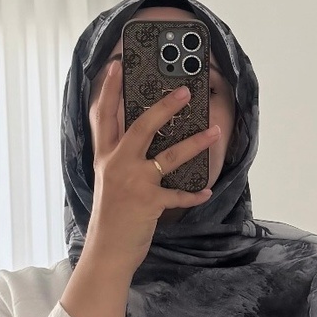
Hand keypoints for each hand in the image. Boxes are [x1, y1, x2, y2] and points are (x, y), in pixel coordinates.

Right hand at [86, 57, 218, 273]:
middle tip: (183, 91)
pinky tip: (207, 191)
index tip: (116, 66)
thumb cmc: (110, 216)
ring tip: (214, 132)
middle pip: (141, 125)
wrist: (107, 250)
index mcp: (104, 157)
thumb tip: (139, 137)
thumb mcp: (108, 180)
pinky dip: (194, 194)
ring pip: (169, 155)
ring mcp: (133, 182)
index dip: (109, 89)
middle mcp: (117, 164)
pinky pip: (178, 194)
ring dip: (195, 142)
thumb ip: (120, 158)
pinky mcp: (149, 202)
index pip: (102, 115)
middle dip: (164, 106)